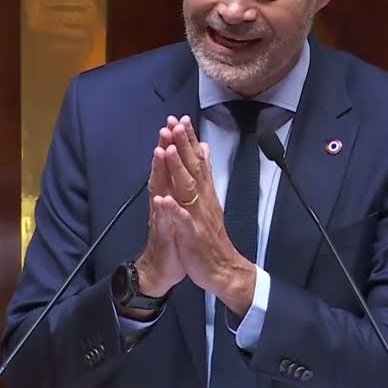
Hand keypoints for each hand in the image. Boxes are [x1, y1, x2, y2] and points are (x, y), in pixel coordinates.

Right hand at [132, 118, 187, 299]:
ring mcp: (162, 217)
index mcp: (173, 194)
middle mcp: (164, 202)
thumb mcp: (182, 208)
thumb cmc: (174, 239)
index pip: (174, 164)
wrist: (161, 270)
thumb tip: (195, 159)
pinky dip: (162, 210)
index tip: (179, 121)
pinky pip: (162, 221)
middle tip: (167, 126)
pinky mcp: (163, 235)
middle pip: (164, 171)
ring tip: (160, 151)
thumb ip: (185, 183)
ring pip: (160, 190)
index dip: (177, 143)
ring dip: (159, 171)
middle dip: (166, 148)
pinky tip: (160, 200)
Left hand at [159, 116, 255, 316]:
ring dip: (178, 169)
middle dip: (183, 145)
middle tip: (174, 123)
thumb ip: (205, 173)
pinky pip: (183, 221)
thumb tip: (204, 148)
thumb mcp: (209, 199)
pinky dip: (175, 210)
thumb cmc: (210, 235)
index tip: (180, 119)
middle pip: (193, 167)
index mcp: (204, 192)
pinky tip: (166, 200)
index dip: (188, 140)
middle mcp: (202, 200)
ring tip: (169, 150)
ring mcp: (198, 216)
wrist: (222, 269)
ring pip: (188, 189)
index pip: (197, 160)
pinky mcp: (193, 235)